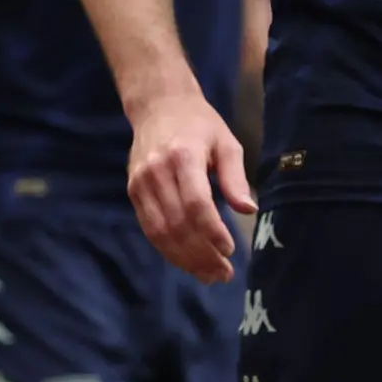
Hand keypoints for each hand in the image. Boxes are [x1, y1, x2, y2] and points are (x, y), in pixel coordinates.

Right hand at [125, 82, 252, 281]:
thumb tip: (248, 210)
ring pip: (160, 232)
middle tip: (224, 273)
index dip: (212, 232)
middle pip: (177, 223)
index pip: (196, 204)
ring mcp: (140, 183)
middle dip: (201, 254)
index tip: (230, 251)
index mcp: (182, 156)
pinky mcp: (133, 192)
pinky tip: (187, 261)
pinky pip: (149, 228)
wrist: (158, 106)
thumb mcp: (226, 143)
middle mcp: (156, 172)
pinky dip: (168, 250)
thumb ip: (236, 177)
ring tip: (208, 274)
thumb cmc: (200, 124)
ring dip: (184, 258)